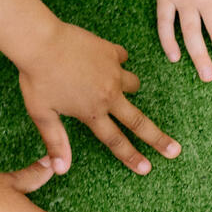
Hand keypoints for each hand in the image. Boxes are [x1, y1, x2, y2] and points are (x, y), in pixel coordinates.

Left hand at [16, 21, 179, 175]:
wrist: (41, 41)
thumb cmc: (37, 78)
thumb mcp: (42, 114)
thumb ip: (55, 141)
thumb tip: (61, 170)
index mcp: (91, 112)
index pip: (116, 141)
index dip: (132, 157)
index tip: (147, 169)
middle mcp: (108, 95)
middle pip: (139, 122)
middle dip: (158, 139)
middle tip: (175, 150)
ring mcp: (113, 72)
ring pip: (133, 84)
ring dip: (129, 89)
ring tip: (118, 87)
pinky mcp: (111, 52)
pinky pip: (122, 58)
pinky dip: (116, 61)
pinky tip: (106, 60)